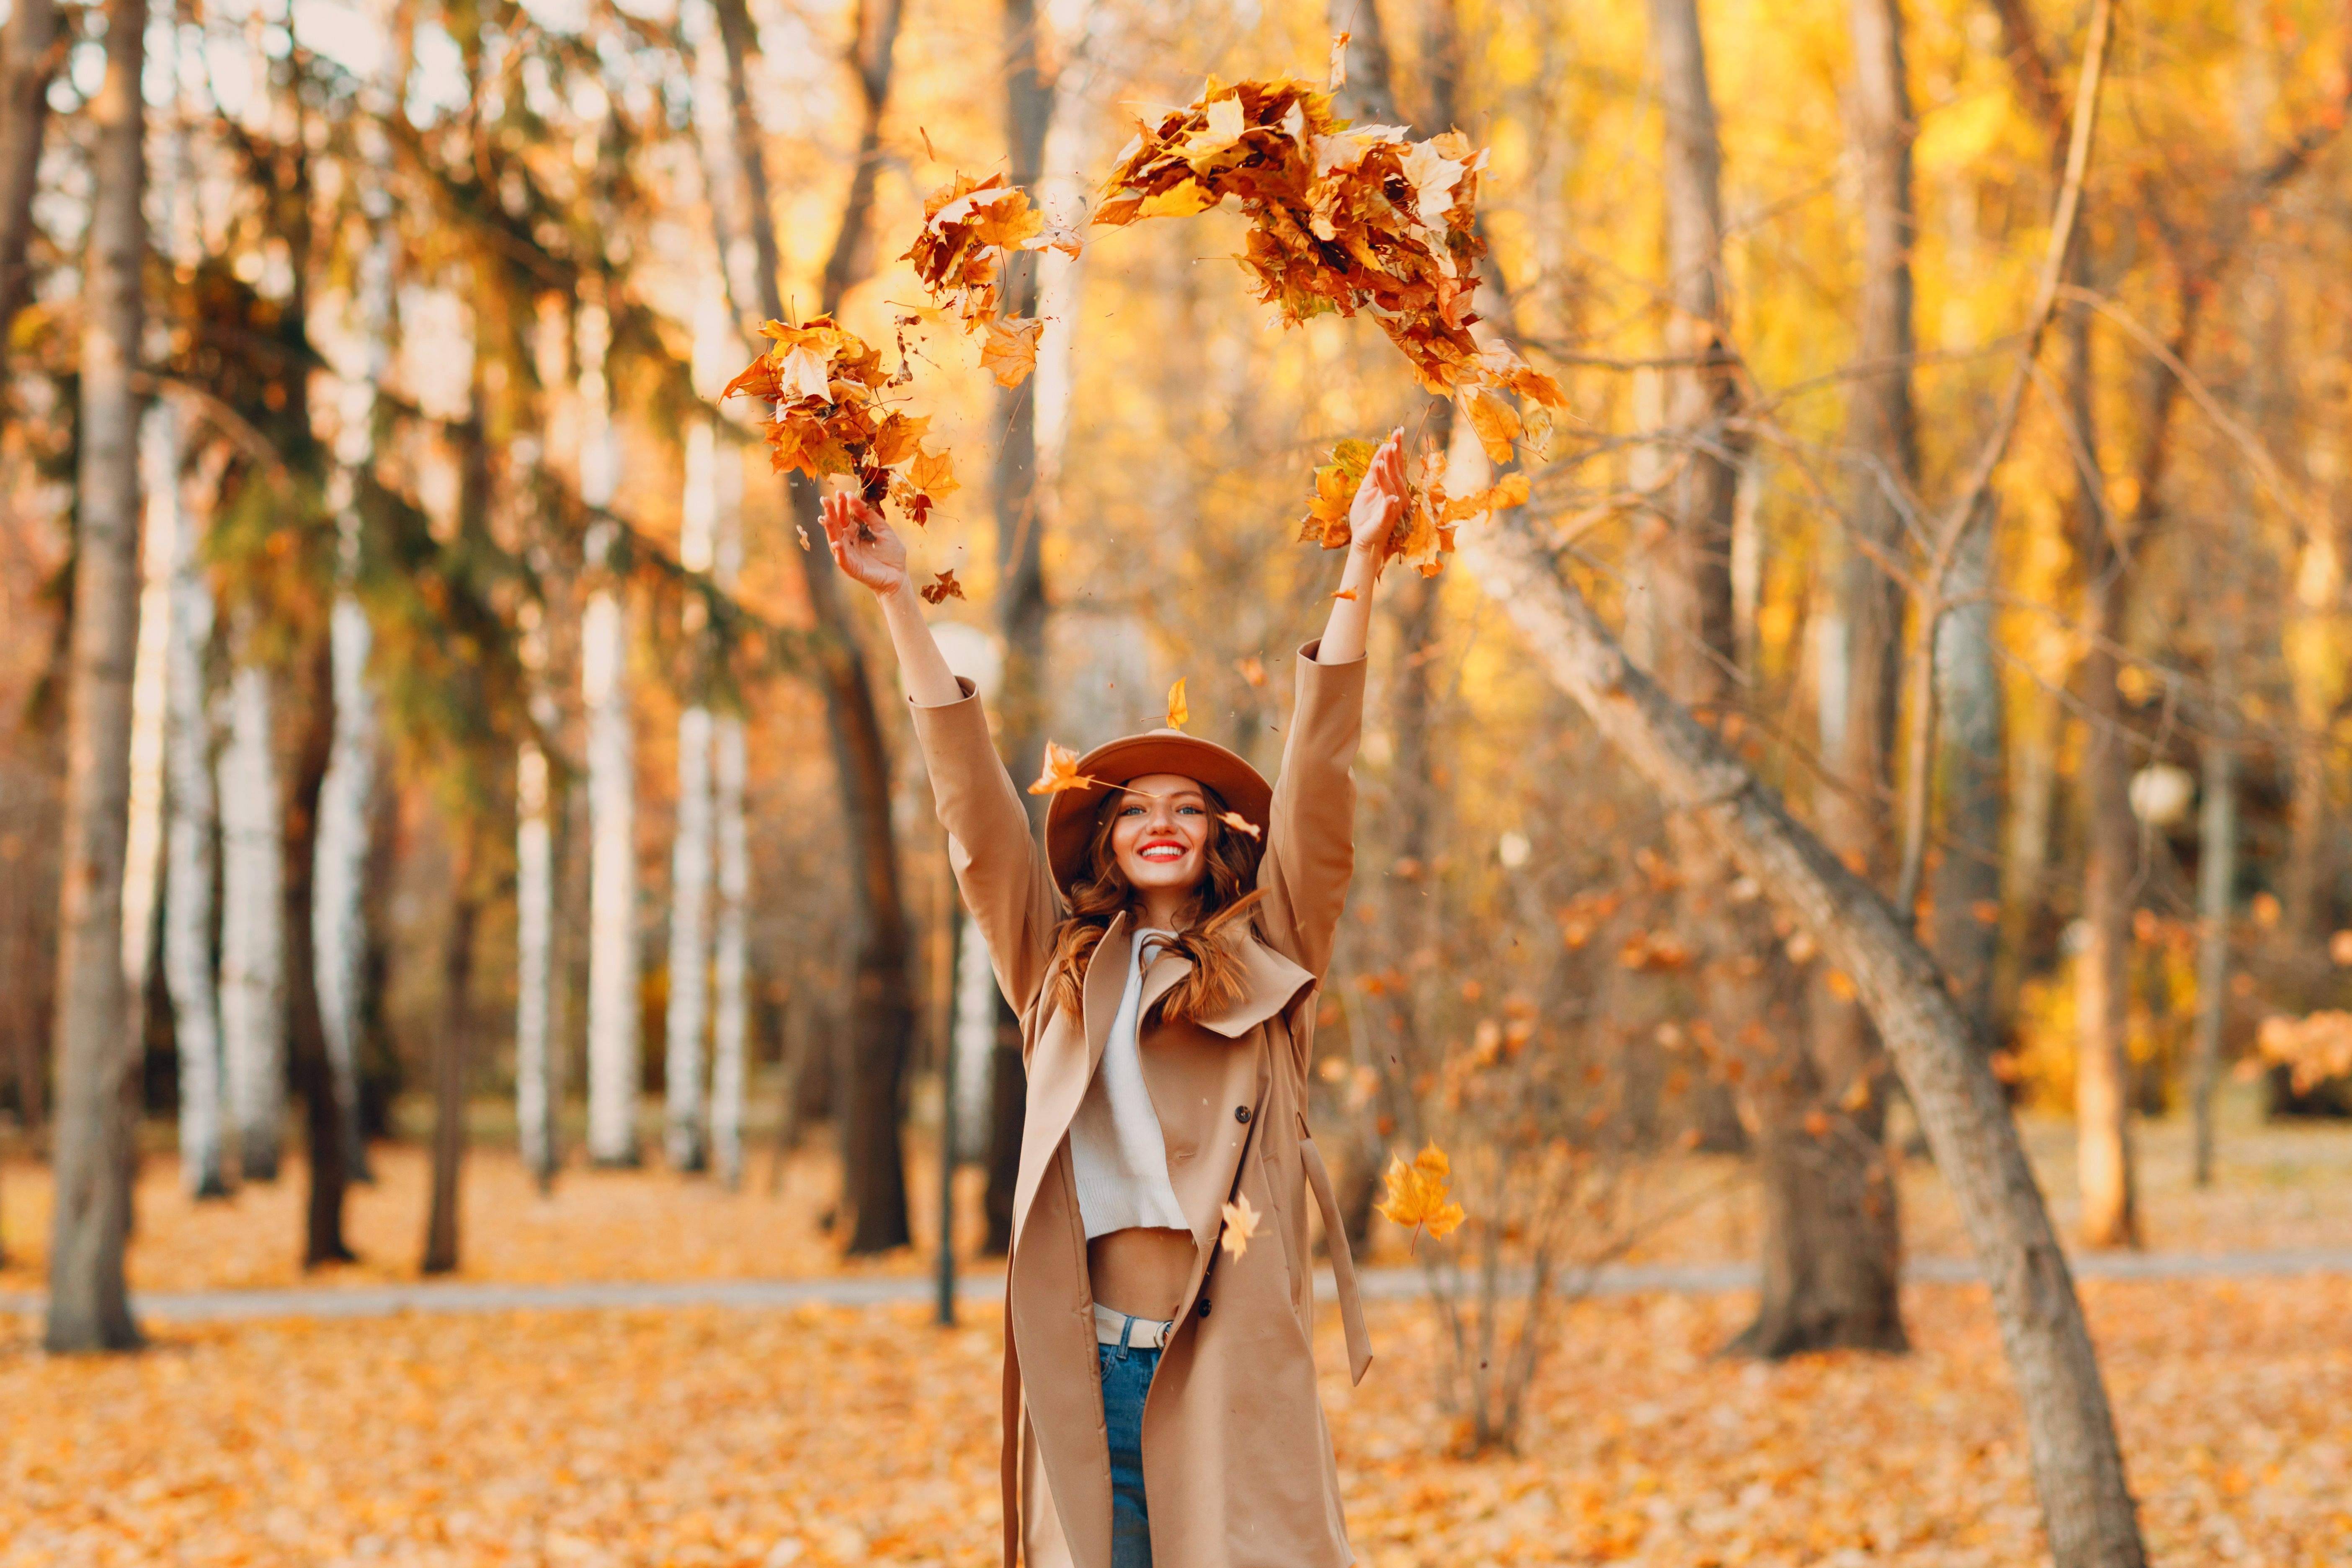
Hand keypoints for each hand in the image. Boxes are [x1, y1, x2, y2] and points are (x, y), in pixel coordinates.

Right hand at [819, 489, 907, 596]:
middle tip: (825, 500)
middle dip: (830, 513)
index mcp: (855, 532)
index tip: (839, 492)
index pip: (844, 516)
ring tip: (825, 518)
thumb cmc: (891, 553)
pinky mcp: (852, 568)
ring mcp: (848, 555)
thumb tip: (851, 496)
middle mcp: (848, 542)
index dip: (841, 505)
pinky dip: (839, 552)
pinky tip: (837, 543)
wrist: (899, 575)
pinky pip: (842, 559)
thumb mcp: (882, 528)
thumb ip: (868, 514)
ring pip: (835, 540)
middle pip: (836, 526)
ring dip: (829, 530)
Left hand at [1348, 429, 1407, 560]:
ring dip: (1386, 475)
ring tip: (1380, 461)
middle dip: (1393, 457)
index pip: (1396, 464)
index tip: (1398, 431)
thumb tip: (1382, 448)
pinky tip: (1391, 498)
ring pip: (1391, 488)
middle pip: (1396, 473)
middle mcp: (1398, 495)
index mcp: (1394, 486)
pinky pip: (1389, 510)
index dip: (1397, 448)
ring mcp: (1393, 508)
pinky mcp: (1386, 520)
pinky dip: (1390, 504)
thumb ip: (1375, 471)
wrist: (1363, 539)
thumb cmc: (1367, 514)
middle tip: (1393, 439)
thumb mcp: (1368, 488)